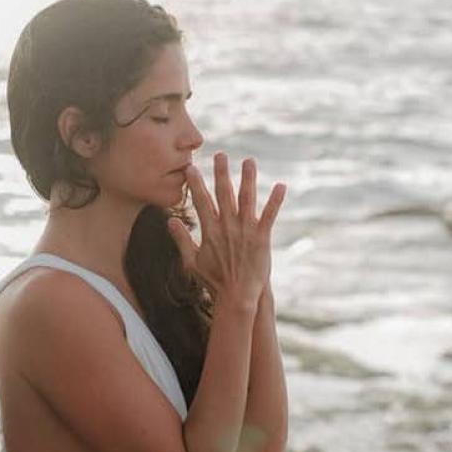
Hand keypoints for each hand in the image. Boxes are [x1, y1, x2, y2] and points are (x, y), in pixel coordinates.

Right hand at [167, 152, 285, 311]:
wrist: (236, 296)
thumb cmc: (213, 281)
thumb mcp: (192, 261)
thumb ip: (181, 239)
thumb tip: (170, 222)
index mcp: (209, 231)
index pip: (201, 201)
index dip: (196, 183)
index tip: (191, 167)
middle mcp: (227, 227)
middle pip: (223, 195)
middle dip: (221, 173)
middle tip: (220, 155)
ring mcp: (245, 231)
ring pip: (247, 200)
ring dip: (248, 179)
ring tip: (249, 161)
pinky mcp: (262, 238)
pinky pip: (269, 215)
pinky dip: (275, 201)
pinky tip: (281, 186)